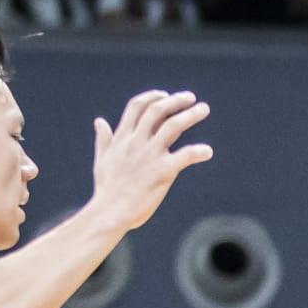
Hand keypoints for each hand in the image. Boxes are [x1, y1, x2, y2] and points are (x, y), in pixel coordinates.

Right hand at [88, 89, 212, 235]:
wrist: (110, 212)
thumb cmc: (106, 189)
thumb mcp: (102, 159)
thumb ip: (104, 139)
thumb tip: (99, 121)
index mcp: (122, 137)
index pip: (137, 106)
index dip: (152, 97)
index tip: (165, 95)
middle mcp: (136, 142)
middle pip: (157, 110)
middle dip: (175, 100)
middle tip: (191, 98)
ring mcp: (150, 155)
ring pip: (173, 126)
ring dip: (191, 115)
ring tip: (204, 109)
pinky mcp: (163, 171)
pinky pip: (185, 156)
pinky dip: (198, 151)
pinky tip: (208, 151)